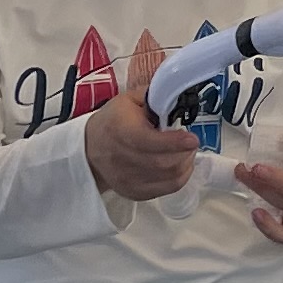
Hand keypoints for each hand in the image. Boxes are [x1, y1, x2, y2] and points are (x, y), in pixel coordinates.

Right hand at [85, 31, 200, 203]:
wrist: (90, 148)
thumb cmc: (112, 122)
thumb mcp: (129, 100)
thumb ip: (155, 95)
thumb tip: (179, 91)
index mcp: (120, 131)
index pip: (149, 142)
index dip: (175, 142)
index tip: (191, 138)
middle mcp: (122, 158)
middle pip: (164, 163)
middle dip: (185, 152)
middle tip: (190, 142)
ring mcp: (127, 178)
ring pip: (169, 178)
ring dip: (185, 164)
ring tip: (185, 152)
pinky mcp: (133, 191)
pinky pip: (166, 190)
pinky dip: (180, 177)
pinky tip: (179, 164)